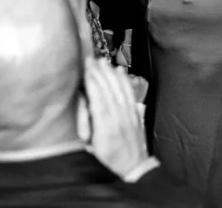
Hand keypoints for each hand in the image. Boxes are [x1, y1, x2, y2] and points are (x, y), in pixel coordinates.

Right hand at [83, 58, 148, 179]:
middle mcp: (118, 116)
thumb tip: (85, 98)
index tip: (86, 68)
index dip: (92, 82)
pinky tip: (120, 70)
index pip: (97, 98)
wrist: (134, 162)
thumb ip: (87, 120)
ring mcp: (129, 112)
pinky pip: (129, 92)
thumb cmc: (108, 154)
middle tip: (92, 60)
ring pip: (119, 88)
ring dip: (111, 73)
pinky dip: (124, 80)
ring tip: (103, 61)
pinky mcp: (136, 111)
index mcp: (104, 126)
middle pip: (108, 90)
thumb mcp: (90, 142)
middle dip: (99, 73)